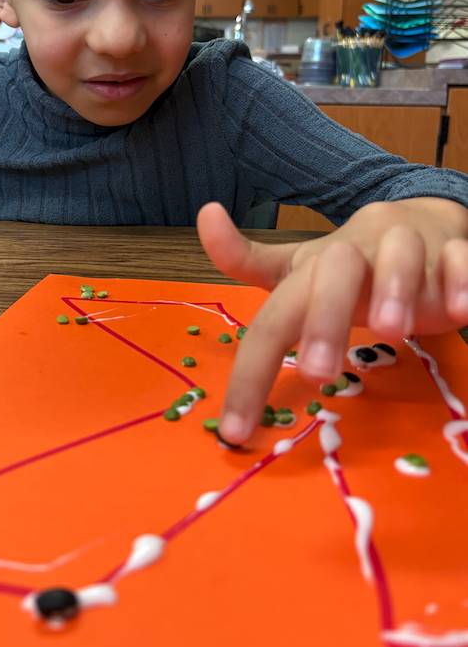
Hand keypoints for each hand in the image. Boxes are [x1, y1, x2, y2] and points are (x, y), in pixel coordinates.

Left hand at [197, 198, 467, 444]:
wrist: (421, 218)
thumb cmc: (351, 264)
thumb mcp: (297, 268)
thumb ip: (245, 258)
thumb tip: (204, 215)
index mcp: (314, 269)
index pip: (275, 315)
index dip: (252, 369)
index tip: (236, 430)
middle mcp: (357, 254)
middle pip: (335, 270)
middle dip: (325, 317)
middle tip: (318, 371)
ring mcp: (408, 250)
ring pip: (400, 254)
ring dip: (395, 288)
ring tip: (393, 330)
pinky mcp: (454, 254)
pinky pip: (462, 260)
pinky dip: (462, 280)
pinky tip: (460, 310)